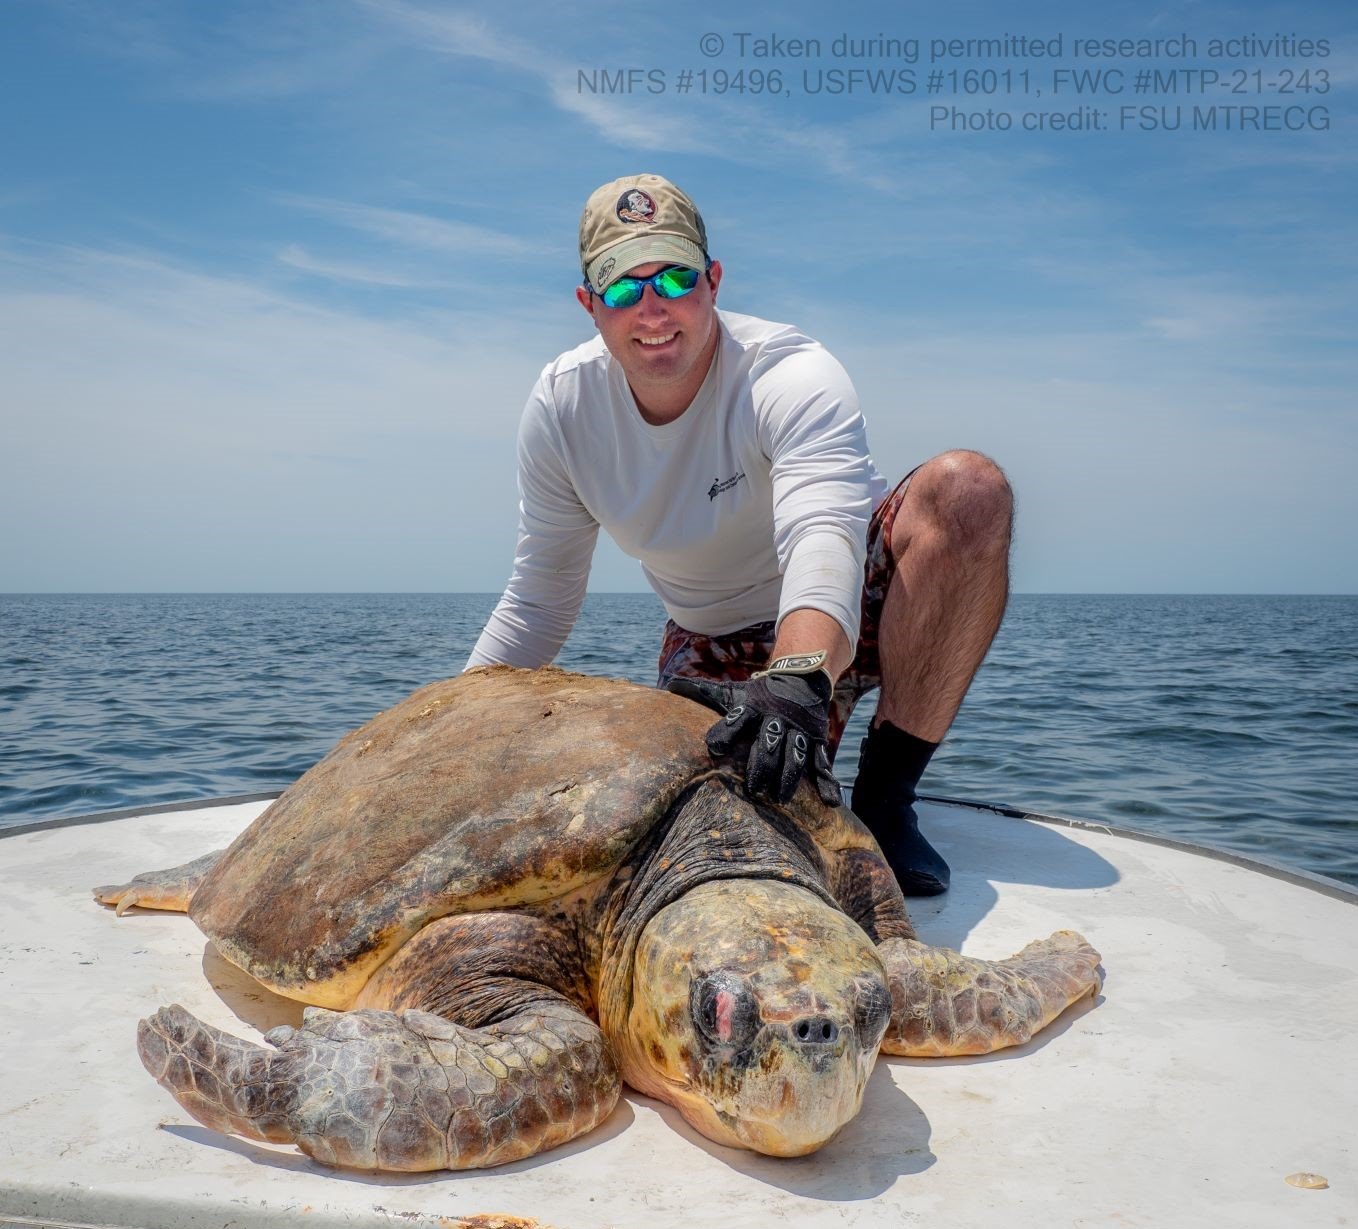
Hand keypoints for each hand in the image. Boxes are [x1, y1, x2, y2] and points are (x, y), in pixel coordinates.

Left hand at [668, 651, 842, 805]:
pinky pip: (822, 763)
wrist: (801, 677)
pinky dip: (827, 783)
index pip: (737, 719)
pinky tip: (831, 803)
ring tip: (781, 799)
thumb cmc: (758, 693)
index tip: (713, 748)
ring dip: (788, 777)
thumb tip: (670, 685)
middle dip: (761, 767)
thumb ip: (703, 693)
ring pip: (795, 755)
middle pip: (768, 744)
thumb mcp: (733, 692)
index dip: (725, 732)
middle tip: (753, 791)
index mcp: (753, 708)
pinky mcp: (816, 741)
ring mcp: (798, 731)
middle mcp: (777, 720)